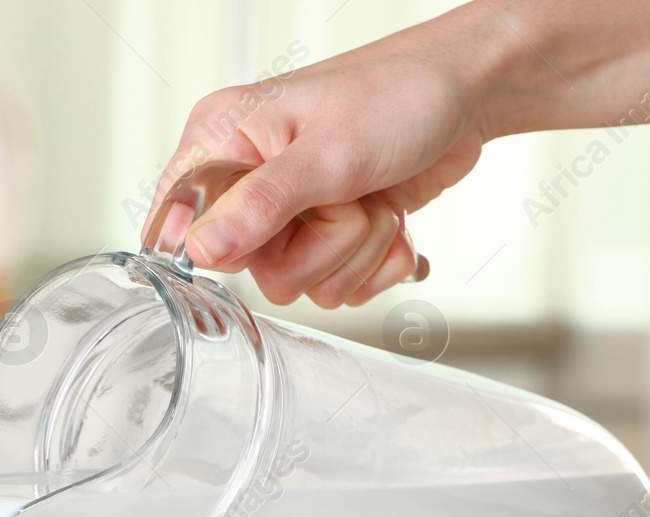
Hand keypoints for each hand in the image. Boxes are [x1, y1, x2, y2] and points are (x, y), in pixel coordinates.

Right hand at [143, 11, 492, 308]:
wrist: (466, 96)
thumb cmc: (396, 96)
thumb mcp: (327, 152)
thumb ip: (260, 205)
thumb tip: (200, 250)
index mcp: (223, 141)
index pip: (182, 226)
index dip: (230, 242)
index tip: (280, 222)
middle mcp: (249, 178)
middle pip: (253, 270)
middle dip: (317, 246)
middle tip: (345, 196)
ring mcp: (291, 212)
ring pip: (300, 284)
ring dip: (355, 250)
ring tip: (371, 197)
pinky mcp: (329, 235)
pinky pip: (338, 287)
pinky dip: (376, 261)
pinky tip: (388, 217)